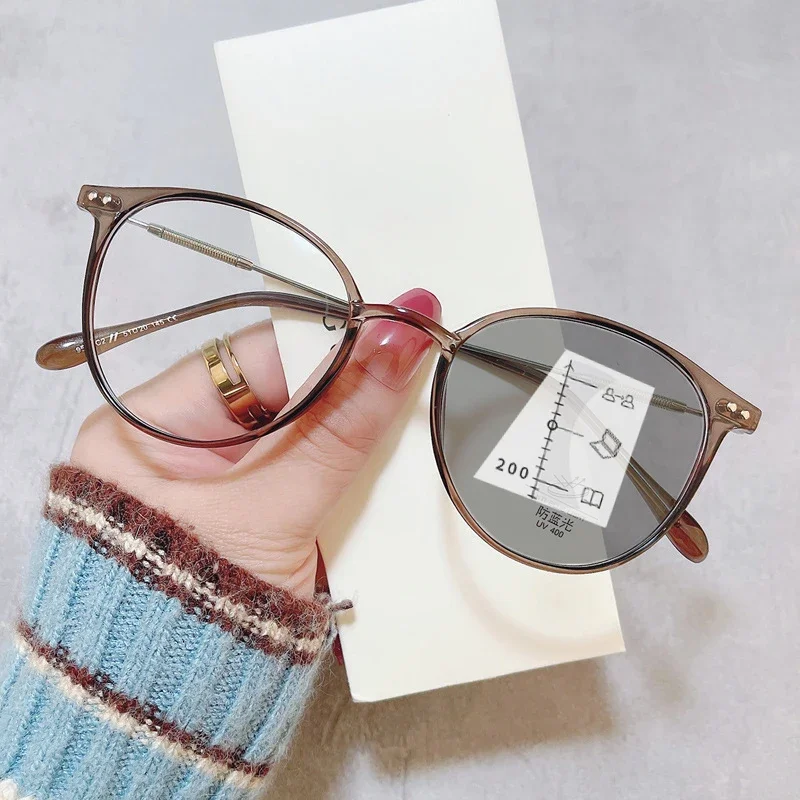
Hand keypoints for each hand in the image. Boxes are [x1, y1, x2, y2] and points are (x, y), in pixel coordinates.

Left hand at [71, 288, 440, 598]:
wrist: (174, 719)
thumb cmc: (189, 617)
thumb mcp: (270, 512)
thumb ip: (338, 430)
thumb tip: (396, 344)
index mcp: (142, 431)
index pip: (248, 356)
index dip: (324, 342)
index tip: (391, 332)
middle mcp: (176, 452)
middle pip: (282, 394)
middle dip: (349, 391)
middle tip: (411, 372)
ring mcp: (217, 488)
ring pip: (304, 435)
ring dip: (354, 436)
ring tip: (405, 415)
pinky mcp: (252, 519)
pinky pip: (309, 475)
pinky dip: (348, 473)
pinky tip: (386, 465)